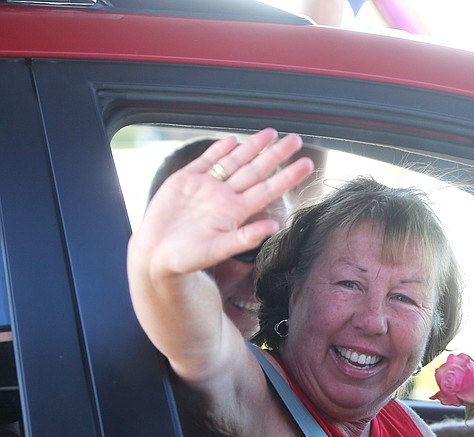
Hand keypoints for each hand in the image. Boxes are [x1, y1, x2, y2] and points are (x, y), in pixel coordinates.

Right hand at [131, 129, 313, 278]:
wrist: (156, 254)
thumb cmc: (188, 258)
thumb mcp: (219, 249)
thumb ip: (246, 238)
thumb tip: (274, 227)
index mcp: (236, 212)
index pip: (268, 190)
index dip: (288, 177)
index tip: (307, 164)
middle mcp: (225, 196)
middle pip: (256, 170)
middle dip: (276, 154)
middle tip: (296, 138)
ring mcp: (206, 187)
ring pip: (234, 161)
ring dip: (252, 147)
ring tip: (271, 132)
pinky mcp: (184, 180)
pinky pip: (205, 161)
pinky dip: (218, 149)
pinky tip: (233, 140)